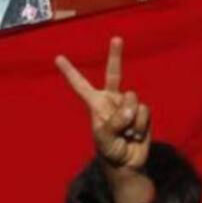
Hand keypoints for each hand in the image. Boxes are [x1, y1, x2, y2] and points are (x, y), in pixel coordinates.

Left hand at [55, 37, 150, 171]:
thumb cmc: (109, 151)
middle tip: (116, 38)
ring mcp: (127, 104)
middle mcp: (111, 100)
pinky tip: (136, 135)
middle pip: (114, 73)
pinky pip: (144, 111)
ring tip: (126, 134)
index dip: (70, 72)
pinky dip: (140, 125)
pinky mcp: (142, 112)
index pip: (80, 85)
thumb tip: (130, 108)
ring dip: (131, 120)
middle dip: (116, 55)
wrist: (127, 164)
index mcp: (95, 104)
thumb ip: (114, 122)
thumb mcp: (104, 138)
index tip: (58, 58)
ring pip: (132, 99)